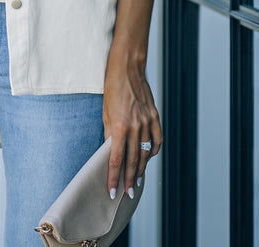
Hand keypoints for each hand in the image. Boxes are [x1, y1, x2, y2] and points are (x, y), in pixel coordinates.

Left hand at [103, 51, 162, 199]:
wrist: (128, 68)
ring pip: (145, 153)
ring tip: (136, 182)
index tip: (111, 191)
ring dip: (141, 170)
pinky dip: (153, 152)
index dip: (113, 177)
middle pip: (132, 161)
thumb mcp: (105, 111)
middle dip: (128, 180)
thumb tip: (109, 151)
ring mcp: (147, 122)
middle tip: (127, 194)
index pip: (115, 159)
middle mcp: (135, 127)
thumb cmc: (112, 87)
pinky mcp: (155, 117)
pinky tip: (148, 159)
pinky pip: (157, 140)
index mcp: (119, 126)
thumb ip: (109, 133)